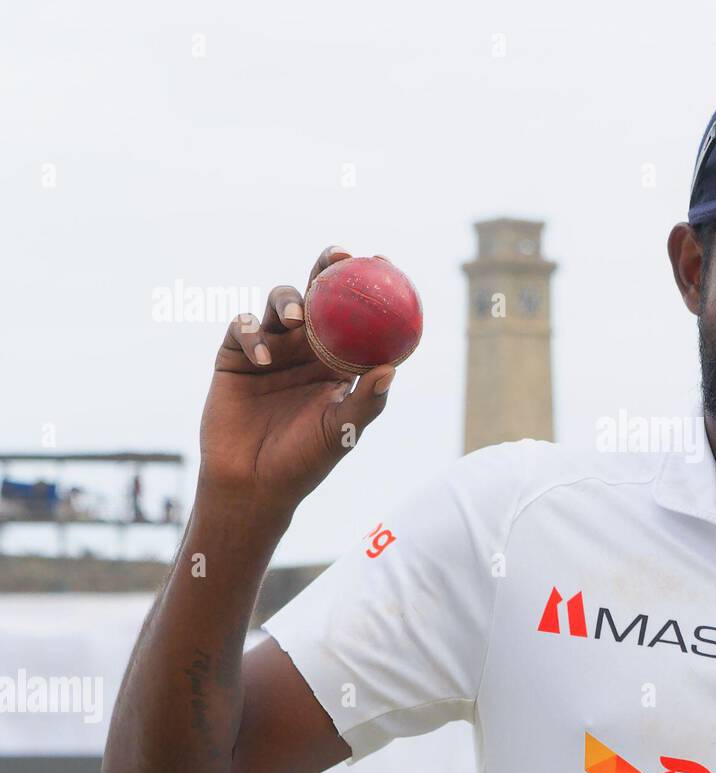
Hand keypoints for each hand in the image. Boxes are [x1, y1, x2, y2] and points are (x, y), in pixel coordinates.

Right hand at [197, 246, 396, 515]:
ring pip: (279, 304)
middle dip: (327, 268)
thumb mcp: (342, 432)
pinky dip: (253, 336)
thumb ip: (367, 401)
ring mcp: (271, 348)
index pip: (358, 316)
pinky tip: (264, 358)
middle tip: (340, 256)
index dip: (370, 287)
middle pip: (318, 296)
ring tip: (297, 319)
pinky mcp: (235, 356)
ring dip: (288, 302)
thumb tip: (391, 369)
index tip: (385, 263)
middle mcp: (307, 348)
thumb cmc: (305, 461)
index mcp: (338, 361)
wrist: (253, 484)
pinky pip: (243, 329)